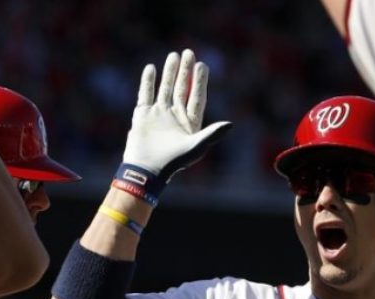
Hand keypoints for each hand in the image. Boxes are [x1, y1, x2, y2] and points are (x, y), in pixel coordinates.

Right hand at [122, 49, 231, 181]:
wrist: (146, 170)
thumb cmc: (174, 162)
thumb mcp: (196, 147)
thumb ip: (213, 134)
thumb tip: (231, 124)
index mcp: (190, 123)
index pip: (197, 97)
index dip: (200, 81)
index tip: (202, 65)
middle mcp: (175, 116)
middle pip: (182, 89)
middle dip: (185, 71)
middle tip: (189, 52)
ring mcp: (158, 115)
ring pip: (165, 88)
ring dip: (169, 72)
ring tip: (174, 55)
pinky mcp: (143, 115)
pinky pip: (146, 94)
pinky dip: (148, 81)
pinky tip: (151, 68)